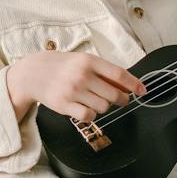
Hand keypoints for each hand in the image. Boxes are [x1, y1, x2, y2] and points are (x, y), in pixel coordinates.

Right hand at [7, 50, 145, 123]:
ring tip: (94, 100)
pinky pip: (89, 116)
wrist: (33, 73)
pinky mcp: (64, 105)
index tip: (143, 91)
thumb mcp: (83, 62)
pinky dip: (91, 115)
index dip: (134, 84)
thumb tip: (129, 85)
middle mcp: (82, 75)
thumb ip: (104, 72)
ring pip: (103, 107)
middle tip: (120, 100)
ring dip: (104, 107)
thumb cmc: (64, 67)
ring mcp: (73, 90)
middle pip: (114, 95)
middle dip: (121, 100)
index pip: (119, 74)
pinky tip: (85, 108)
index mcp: (89, 61)